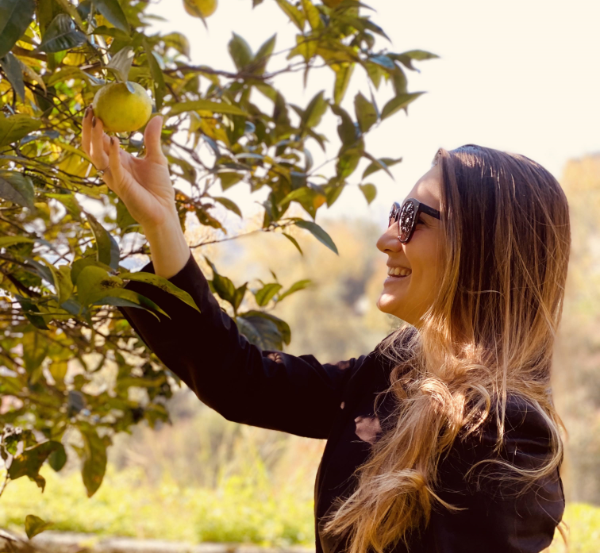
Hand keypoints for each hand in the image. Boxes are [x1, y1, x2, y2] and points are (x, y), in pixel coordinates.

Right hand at [81, 107, 177, 229]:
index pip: (100, 139)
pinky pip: (113, 167)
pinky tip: (115, 140)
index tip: (96, 106)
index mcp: (118, 160)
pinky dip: (113, 154)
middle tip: (90, 109)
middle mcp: (111, 167)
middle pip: (91, 145)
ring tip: (97, 119)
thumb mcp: (157, 158)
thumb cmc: (159, 187)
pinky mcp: (121, 185)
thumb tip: (157, 115)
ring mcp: (114, 177)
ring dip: (95, 137)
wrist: (164, 211)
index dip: (96, 124)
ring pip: (96, 155)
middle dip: (88, 128)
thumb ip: (152, 138)